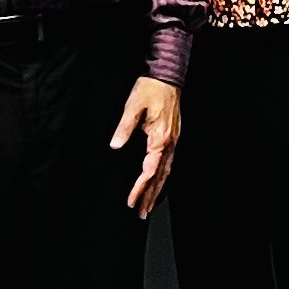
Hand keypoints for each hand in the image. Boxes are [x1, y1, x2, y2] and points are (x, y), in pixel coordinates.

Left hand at [115, 76, 182, 215]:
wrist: (168, 75)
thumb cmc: (151, 89)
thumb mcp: (133, 106)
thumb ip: (124, 128)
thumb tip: (115, 145)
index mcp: (160, 139)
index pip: (149, 171)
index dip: (140, 188)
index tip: (131, 201)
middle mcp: (169, 143)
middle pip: (160, 177)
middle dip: (150, 197)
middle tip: (142, 214)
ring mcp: (173, 141)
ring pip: (166, 172)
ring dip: (158, 190)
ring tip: (150, 205)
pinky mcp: (173, 136)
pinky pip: (169, 163)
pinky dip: (163, 177)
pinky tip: (159, 182)